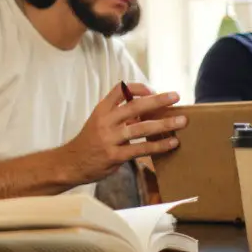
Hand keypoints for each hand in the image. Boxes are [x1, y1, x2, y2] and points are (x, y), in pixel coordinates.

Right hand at [59, 83, 186, 184]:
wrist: (70, 163)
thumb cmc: (89, 142)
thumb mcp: (99, 122)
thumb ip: (119, 115)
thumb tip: (147, 110)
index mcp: (101, 110)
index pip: (120, 90)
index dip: (138, 88)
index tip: (153, 90)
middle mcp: (105, 121)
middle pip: (134, 106)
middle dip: (157, 100)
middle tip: (176, 96)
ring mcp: (109, 139)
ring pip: (140, 128)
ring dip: (163, 124)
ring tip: (181, 121)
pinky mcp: (114, 156)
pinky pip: (140, 149)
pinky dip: (158, 146)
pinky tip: (172, 143)